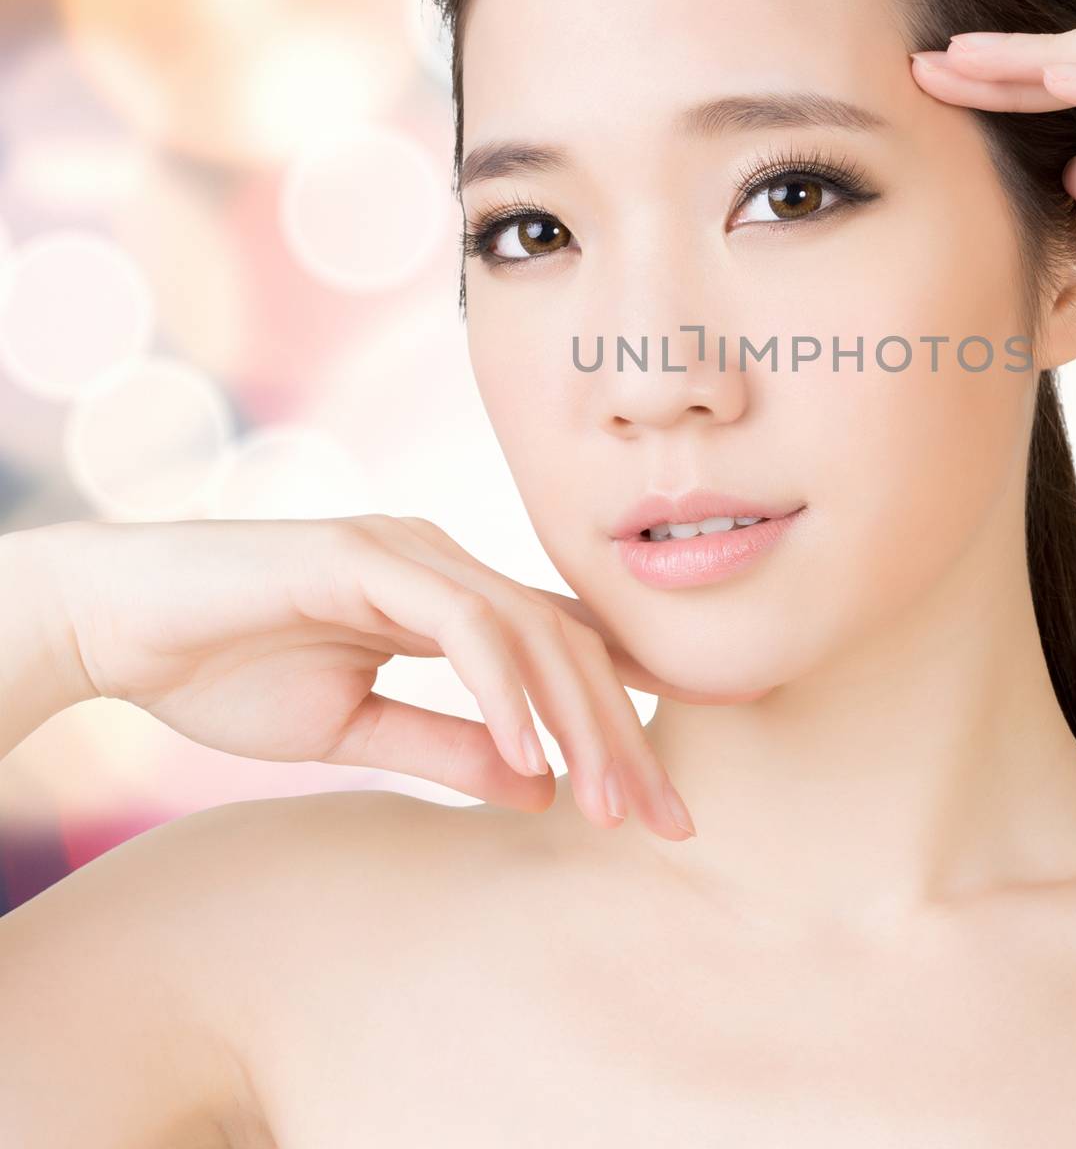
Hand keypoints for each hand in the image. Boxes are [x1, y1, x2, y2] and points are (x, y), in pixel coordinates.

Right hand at [15, 515, 703, 838]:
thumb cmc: (226, 668)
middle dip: (623, 734)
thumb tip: (542, 790)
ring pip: (532, 631)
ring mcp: (410, 549)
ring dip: (578, 721)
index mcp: (450, 598)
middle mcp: (445, 563)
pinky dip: (504, 690)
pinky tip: (530, 755)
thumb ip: (447, 748)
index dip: (618, 722)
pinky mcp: (366, 553)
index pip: (561, 655)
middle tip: (665, 820)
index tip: (658, 804)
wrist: (114, 623)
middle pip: (568, 644)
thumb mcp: (354, 729)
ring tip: (610, 804)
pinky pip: (462, 623)